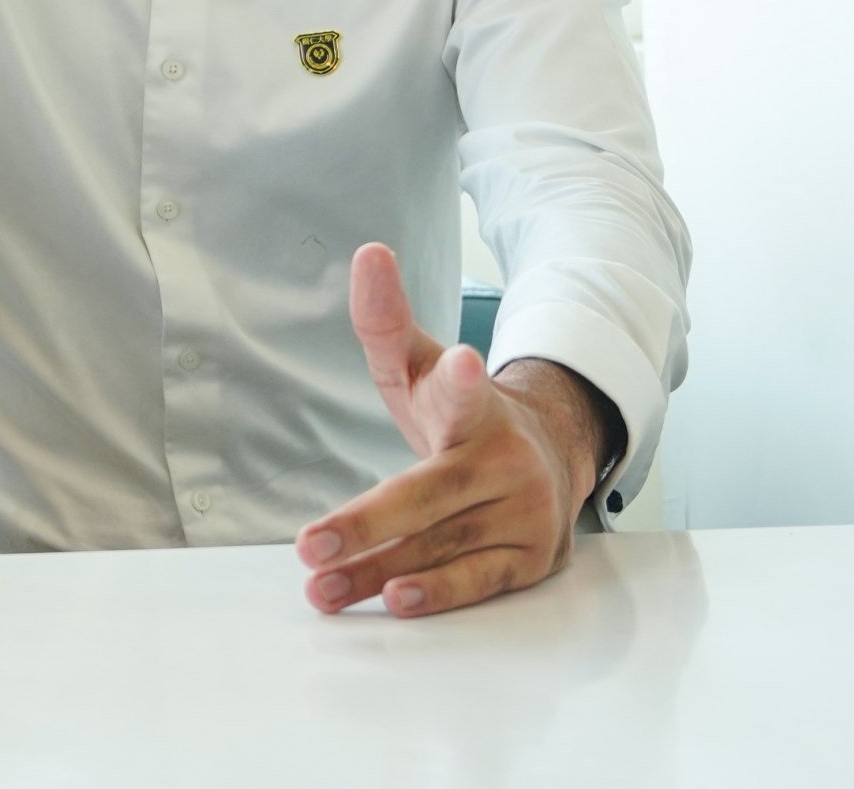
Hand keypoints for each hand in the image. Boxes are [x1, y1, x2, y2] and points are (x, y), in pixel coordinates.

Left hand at [297, 243, 601, 617]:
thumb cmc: (460, 412)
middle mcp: (506, 458)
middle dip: (368, 524)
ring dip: (377, 571)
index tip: (463, 361)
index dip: (462, 379)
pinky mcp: (534, 555)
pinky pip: (480, 581)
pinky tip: (397, 602)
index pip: (465, 392)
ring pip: (443, 546)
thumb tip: (368, 252)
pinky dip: (439, 593)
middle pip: (431, 494)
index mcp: (476, 406)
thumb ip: (385, 318)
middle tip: (309, 545)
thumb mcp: (419, 363)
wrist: (543, 453)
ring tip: (321, 588)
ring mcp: (526, 510)